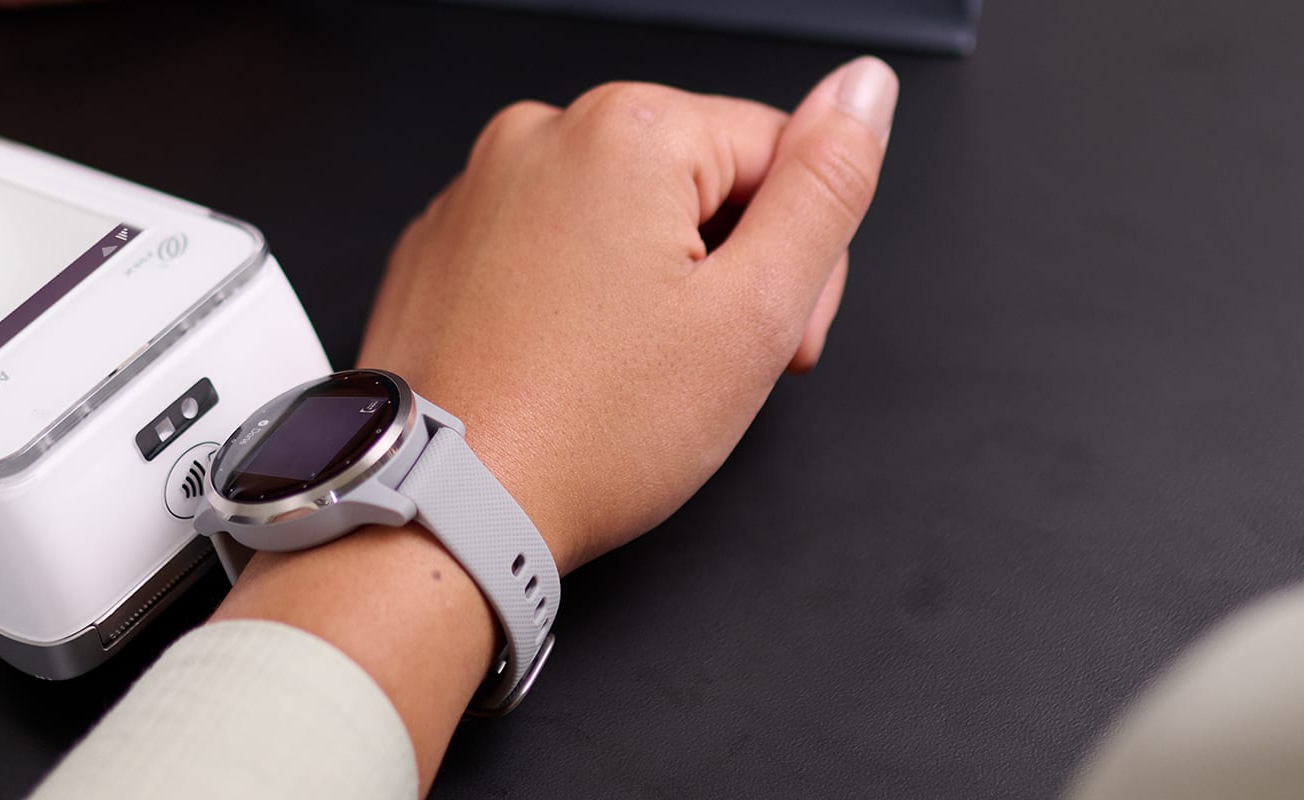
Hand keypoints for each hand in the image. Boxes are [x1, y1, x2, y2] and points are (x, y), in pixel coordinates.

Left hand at [214, 60, 898, 794]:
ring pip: (621, 218)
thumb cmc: (588, 433)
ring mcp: (477, 188)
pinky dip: (571, 303)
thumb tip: (863, 93)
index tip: (771, 336)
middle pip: (698, 180)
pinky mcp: (440, 245)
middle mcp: (540, 135)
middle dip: (723, 271)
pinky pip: (545, 250)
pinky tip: (569, 371)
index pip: (781, 154)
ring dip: (650, 288)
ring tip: (627, 378)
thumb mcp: (756, 312)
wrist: (445, 507)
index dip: (800, 259)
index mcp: (628, 131)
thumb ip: (828, 185)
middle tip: (697, 369)